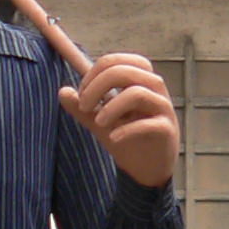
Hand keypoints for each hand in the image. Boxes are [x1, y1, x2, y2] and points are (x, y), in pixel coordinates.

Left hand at [57, 50, 178, 188]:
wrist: (148, 167)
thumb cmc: (127, 137)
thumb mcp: (99, 121)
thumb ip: (82, 107)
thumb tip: (62, 91)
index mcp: (138, 78)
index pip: (115, 61)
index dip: (93, 75)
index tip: (81, 95)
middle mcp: (153, 88)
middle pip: (124, 71)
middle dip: (96, 86)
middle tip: (84, 106)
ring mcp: (162, 107)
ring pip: (137, 93)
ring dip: (111, 107)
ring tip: (98, 123)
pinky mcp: (166, 129)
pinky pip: (147, 123)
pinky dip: (126, 130)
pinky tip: (114, 138)